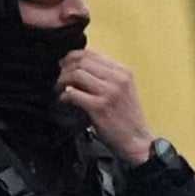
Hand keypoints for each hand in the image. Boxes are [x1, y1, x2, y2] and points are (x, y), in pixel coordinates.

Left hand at [57, 47, 154, 164]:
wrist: (137, 141)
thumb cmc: (126, 119)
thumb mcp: (122, 91)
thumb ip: (105, 78)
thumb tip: (78, 68)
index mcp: (123, 71)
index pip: (91, 53)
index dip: (72, 57)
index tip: (63, 65)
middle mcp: (117, 78)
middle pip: (82, 61)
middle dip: (64, 68)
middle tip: (57, 78)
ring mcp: (109, 92)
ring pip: (76, 74)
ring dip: (62, 81)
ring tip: (58, 90)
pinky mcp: (99, 107)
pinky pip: (73, 94)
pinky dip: (63, 97)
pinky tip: (63, 102)